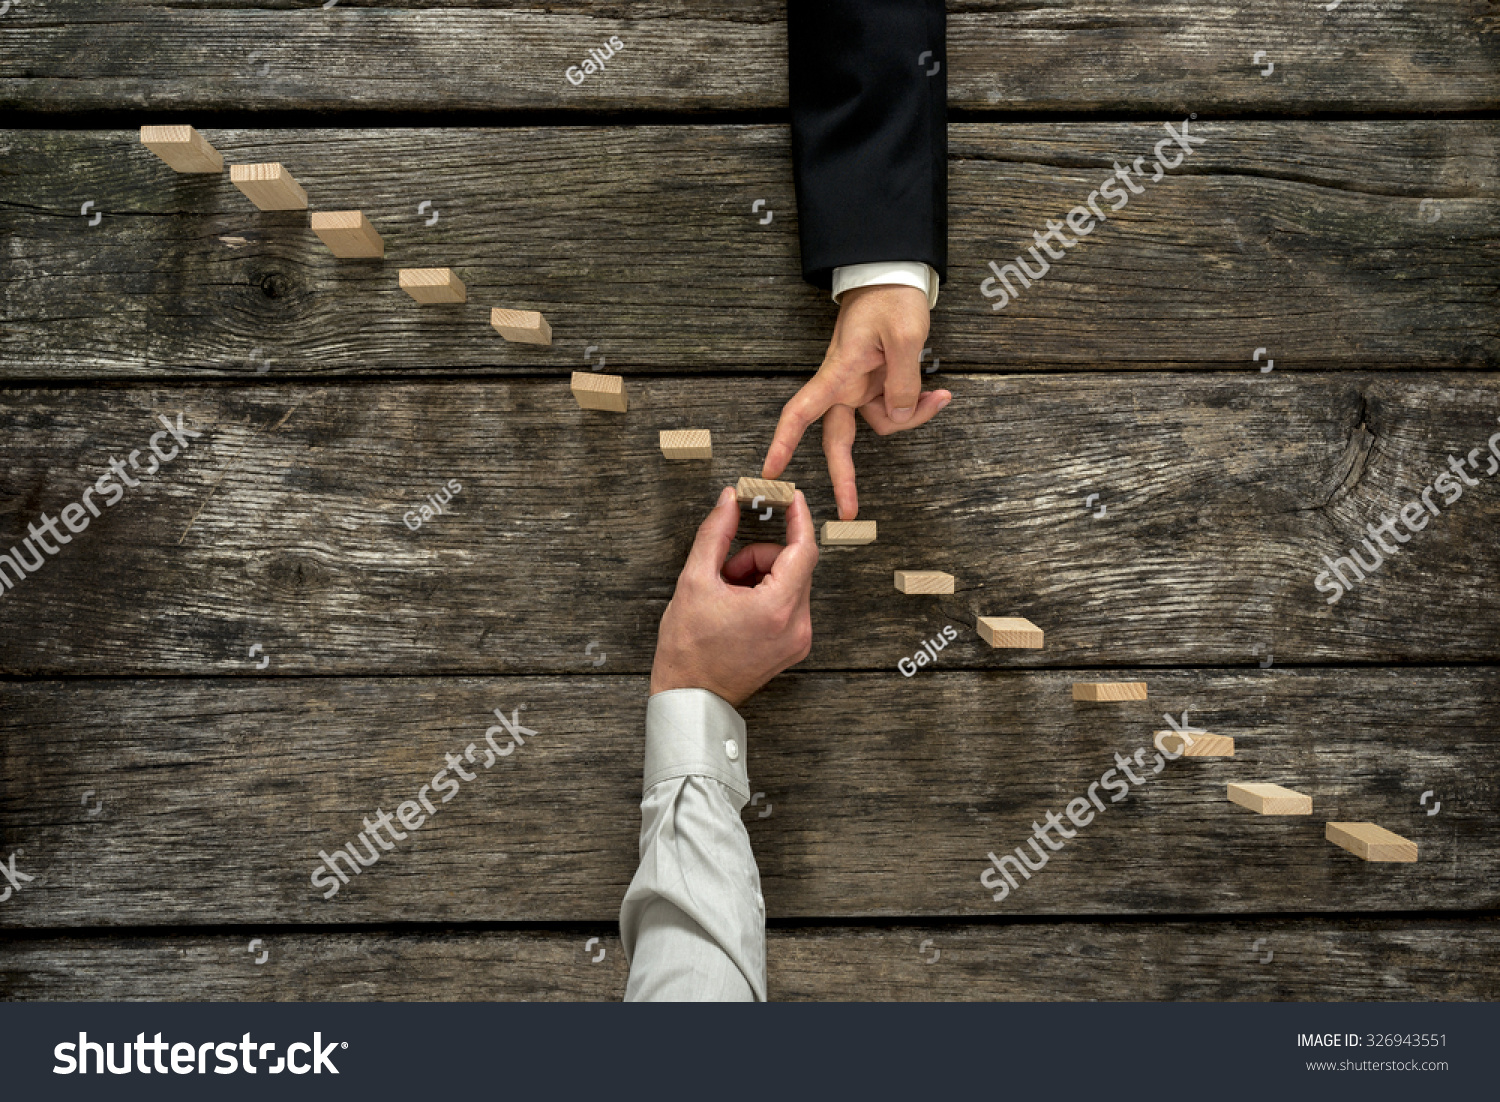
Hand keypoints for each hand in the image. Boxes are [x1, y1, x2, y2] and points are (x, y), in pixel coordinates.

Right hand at [650, 486, 818, 707]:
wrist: (690, 698)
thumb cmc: (688, 649)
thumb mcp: (694, 581)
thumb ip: (715, 533)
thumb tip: (729, 501)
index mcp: (776, 608)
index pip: (804, 548)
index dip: (798, 518)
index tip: (790, 498)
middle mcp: (797, 625)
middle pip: (795, 565)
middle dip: (760, 556)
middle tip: (726, 570)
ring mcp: (798, 640)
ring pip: (792, 583)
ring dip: (762, 576)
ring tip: (727, 595)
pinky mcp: (794, 647)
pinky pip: (790, 604)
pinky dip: (767, 595)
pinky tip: (738, 608)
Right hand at [762, 283, 951, 519]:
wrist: (894, 276)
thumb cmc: (891, 298)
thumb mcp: (906, 336)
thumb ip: (904, 381)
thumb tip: (899, 415)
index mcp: (839, 373)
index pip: (801, 412)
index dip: (783, 442)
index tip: (770, 470)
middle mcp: (845, 385)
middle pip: (837, 438)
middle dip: (844, 476)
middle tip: (849, 512)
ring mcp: (861, 386)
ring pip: (881, 422)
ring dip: (910, 417)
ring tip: (939, 395)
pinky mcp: (878, 383)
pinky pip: (896, 408)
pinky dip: (917, 405)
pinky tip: (939, 394)